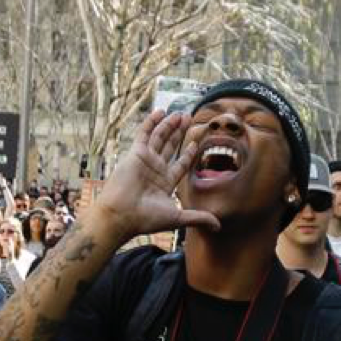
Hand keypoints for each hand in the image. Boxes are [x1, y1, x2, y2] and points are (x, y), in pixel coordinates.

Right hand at [91, 110, 219, 239]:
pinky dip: (152, 123)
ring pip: (160, 138)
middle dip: (180, 133)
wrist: (121, 216)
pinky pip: (145, 134)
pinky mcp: (136, 154)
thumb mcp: (178, 218)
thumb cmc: (146, 219)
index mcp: (165, 183)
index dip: (188, 153)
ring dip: (170, 125)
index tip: (196, 142)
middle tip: (189, 119)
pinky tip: (161, 112)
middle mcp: (155, 170)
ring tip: (180, 114)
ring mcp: (145, 161)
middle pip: (170, 147)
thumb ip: (199, 218)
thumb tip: (219, 228)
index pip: (179, 164)